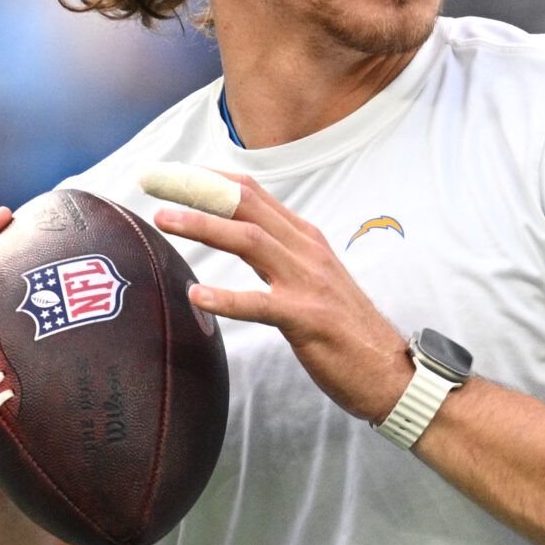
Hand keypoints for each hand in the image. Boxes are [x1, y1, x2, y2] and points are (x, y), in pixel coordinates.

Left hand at [151, 171, 411, 422]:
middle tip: (152, 182)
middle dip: (196, 189)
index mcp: (305, 239)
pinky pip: (262, 305)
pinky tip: (198, 295)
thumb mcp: (314, 278)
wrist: (392, 371)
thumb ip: (280, 254)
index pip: (251, 193)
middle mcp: (307, 251)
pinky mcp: (308, 319)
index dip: (208, 178)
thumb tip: (241, 236)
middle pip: (245, 205)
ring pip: (249, 241)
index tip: (171, 173)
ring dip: (203, 226)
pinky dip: (228, 298)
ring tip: (163, 220)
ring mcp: (309, 283)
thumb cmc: (346, 329)